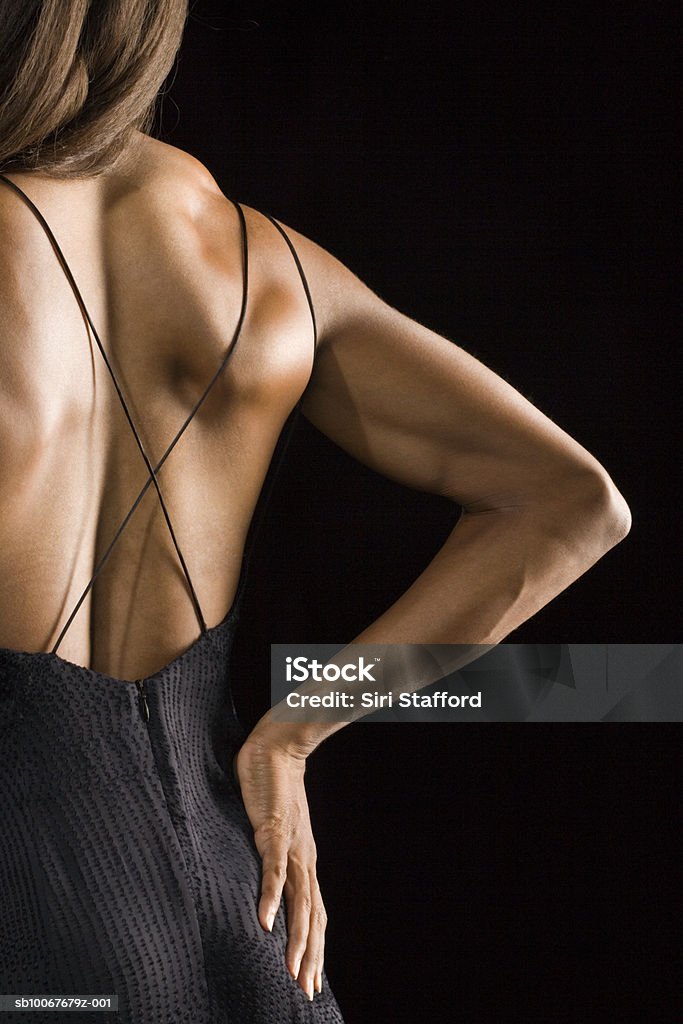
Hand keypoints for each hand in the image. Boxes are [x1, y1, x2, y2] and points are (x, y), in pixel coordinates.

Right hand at [232, 734, 326, 1000]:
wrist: (277, 745)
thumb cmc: (273, 786)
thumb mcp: (274, 829)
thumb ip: (271, 853)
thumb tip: (264, 875)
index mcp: (304, 860)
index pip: (313, 912)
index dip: (314, 947)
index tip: (311, 980)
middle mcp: (303, 858)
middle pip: (312, 916)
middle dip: (311, 955)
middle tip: (307, 990)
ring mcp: (290, 845)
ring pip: (299, 901)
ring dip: (297, 938)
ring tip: (294, 970)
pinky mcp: (273, 829)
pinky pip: (272, 869)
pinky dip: (270, 897)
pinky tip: (266, 922)